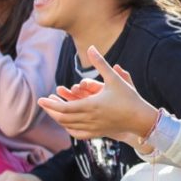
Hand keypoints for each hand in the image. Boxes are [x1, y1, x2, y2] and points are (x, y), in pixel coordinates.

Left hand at [37, 46, 154, 141]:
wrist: (140, 119)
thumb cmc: (129, 97)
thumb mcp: (114, 78)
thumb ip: (101, 63)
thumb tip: (91, 47)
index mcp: (92, 106)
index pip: (64, 108)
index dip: (51, 104)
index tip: (40, 99)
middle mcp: (90, 119)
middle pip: (63, 118)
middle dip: (51, 110)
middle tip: (43, 102)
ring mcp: (93, 128)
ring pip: (69, 126)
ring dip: (58, 118)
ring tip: (52, 109)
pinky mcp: (97, 133)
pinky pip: (78, 134)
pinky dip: (68, 128)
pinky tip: (66, 123)